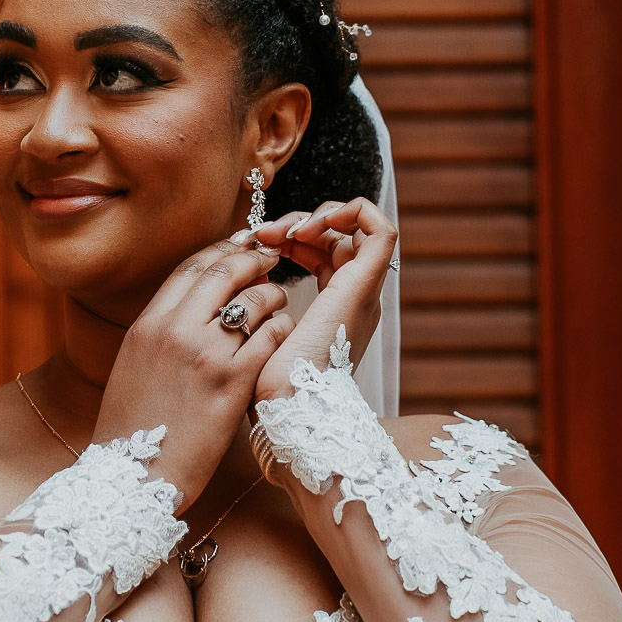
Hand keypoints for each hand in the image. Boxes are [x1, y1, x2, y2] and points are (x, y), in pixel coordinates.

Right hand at [92, 234, 293, 509]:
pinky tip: (284, 337)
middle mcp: (174, 330)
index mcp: (147, 324)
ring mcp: (205, 355)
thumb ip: (160, 332)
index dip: (221, 250)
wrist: (132, 477)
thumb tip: (190, 308)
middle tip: (270, 260)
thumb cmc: (134, 430)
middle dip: (253, 260)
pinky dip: (283, 329)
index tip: (240, 247)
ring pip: (255, 299)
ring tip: (279, 302)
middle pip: (224, 270)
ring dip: (274, 294)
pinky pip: (271, 337)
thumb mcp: (134, 366)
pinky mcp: (232, 383)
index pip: (190, 267)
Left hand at [250, 197, 396, 405]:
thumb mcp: (256, 329)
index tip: (255, 242)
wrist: (287, 409)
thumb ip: (256, 299)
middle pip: (339, 235)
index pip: (322, 251)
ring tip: (279, 232)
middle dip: (299, 222)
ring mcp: (361, 291)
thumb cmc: (265, 383)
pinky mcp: (363, 286)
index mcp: (333, 305)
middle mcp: (353, 296)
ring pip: (358, 227)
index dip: (291, 235)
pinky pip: (381, 230)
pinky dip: (351, 212)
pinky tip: (307, 228)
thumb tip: (240, 265)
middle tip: (263, 234)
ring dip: (318, 215)